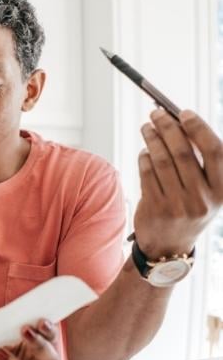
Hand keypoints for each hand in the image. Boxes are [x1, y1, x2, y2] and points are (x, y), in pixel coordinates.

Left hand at [134, 109, 222, 258]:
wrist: (170, 246)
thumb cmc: (190, 209)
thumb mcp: (206, 191)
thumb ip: (201, 162)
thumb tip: (181, 123)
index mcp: (222, 190)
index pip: (214, 150)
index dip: (198, 128)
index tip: (183, 112)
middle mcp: (203, 198)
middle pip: (183, 152)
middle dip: (168, 127)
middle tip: (156, 113)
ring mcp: (178, 205)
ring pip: (161, 160)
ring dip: (152, 139)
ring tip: (146, 127)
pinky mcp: (155, 209)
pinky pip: (147, 174)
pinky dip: (144, 157)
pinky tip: (144, 151)